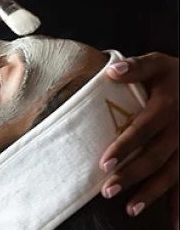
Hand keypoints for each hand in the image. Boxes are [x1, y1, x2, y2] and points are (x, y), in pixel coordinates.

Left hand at [100, 53, 178, 220]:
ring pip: (171, 175)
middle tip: (108, 190)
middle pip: (154, 157)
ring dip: (151, 193)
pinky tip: (174, 224)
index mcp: (166, 108)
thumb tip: (110, 70)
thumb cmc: (175, 75)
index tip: (104, 162)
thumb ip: (136, 67)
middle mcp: (179, 131)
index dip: (124, 146)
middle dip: (131, 175)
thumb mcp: (157, 63)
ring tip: (130, 209)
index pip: (142, 130)